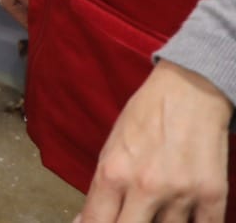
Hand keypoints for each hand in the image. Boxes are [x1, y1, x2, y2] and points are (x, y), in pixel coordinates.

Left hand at [77, 61, 230, 222]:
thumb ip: (101, 189)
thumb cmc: (146, 117)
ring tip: (156, 206)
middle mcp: (146, 187)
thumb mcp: (111, 148)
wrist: (189, 92)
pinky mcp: (212, 196)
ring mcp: (181, 194)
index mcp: (114, 172)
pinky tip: (181, 214)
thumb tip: (88, 221)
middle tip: (129, 216)